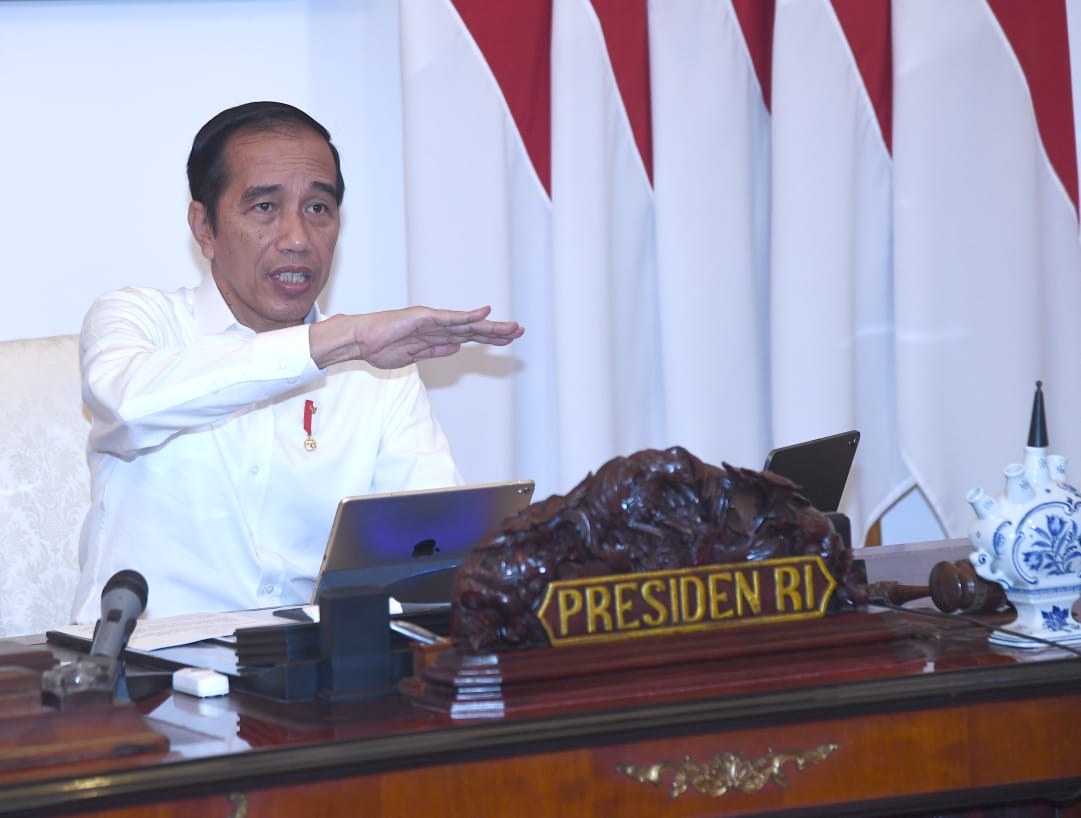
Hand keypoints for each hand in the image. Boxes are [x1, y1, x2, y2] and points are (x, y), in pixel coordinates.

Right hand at [310, 306, 523, 369]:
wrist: (359, 341)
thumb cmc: (380, 348)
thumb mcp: (413, 356)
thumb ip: (435, 351)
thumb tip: (456, 349)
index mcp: (435, 336)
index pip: (468, 337)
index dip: (489, 338)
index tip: (508, 341)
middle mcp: (437, 326)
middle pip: (473, 329)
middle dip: (496, 331)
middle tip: (520, 331)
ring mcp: (431, 321)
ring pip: (466, 324)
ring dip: (490, 326)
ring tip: (511, 327)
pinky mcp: (423, 318)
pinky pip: (449, 318)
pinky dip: (467, 316)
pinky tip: (484, 313)